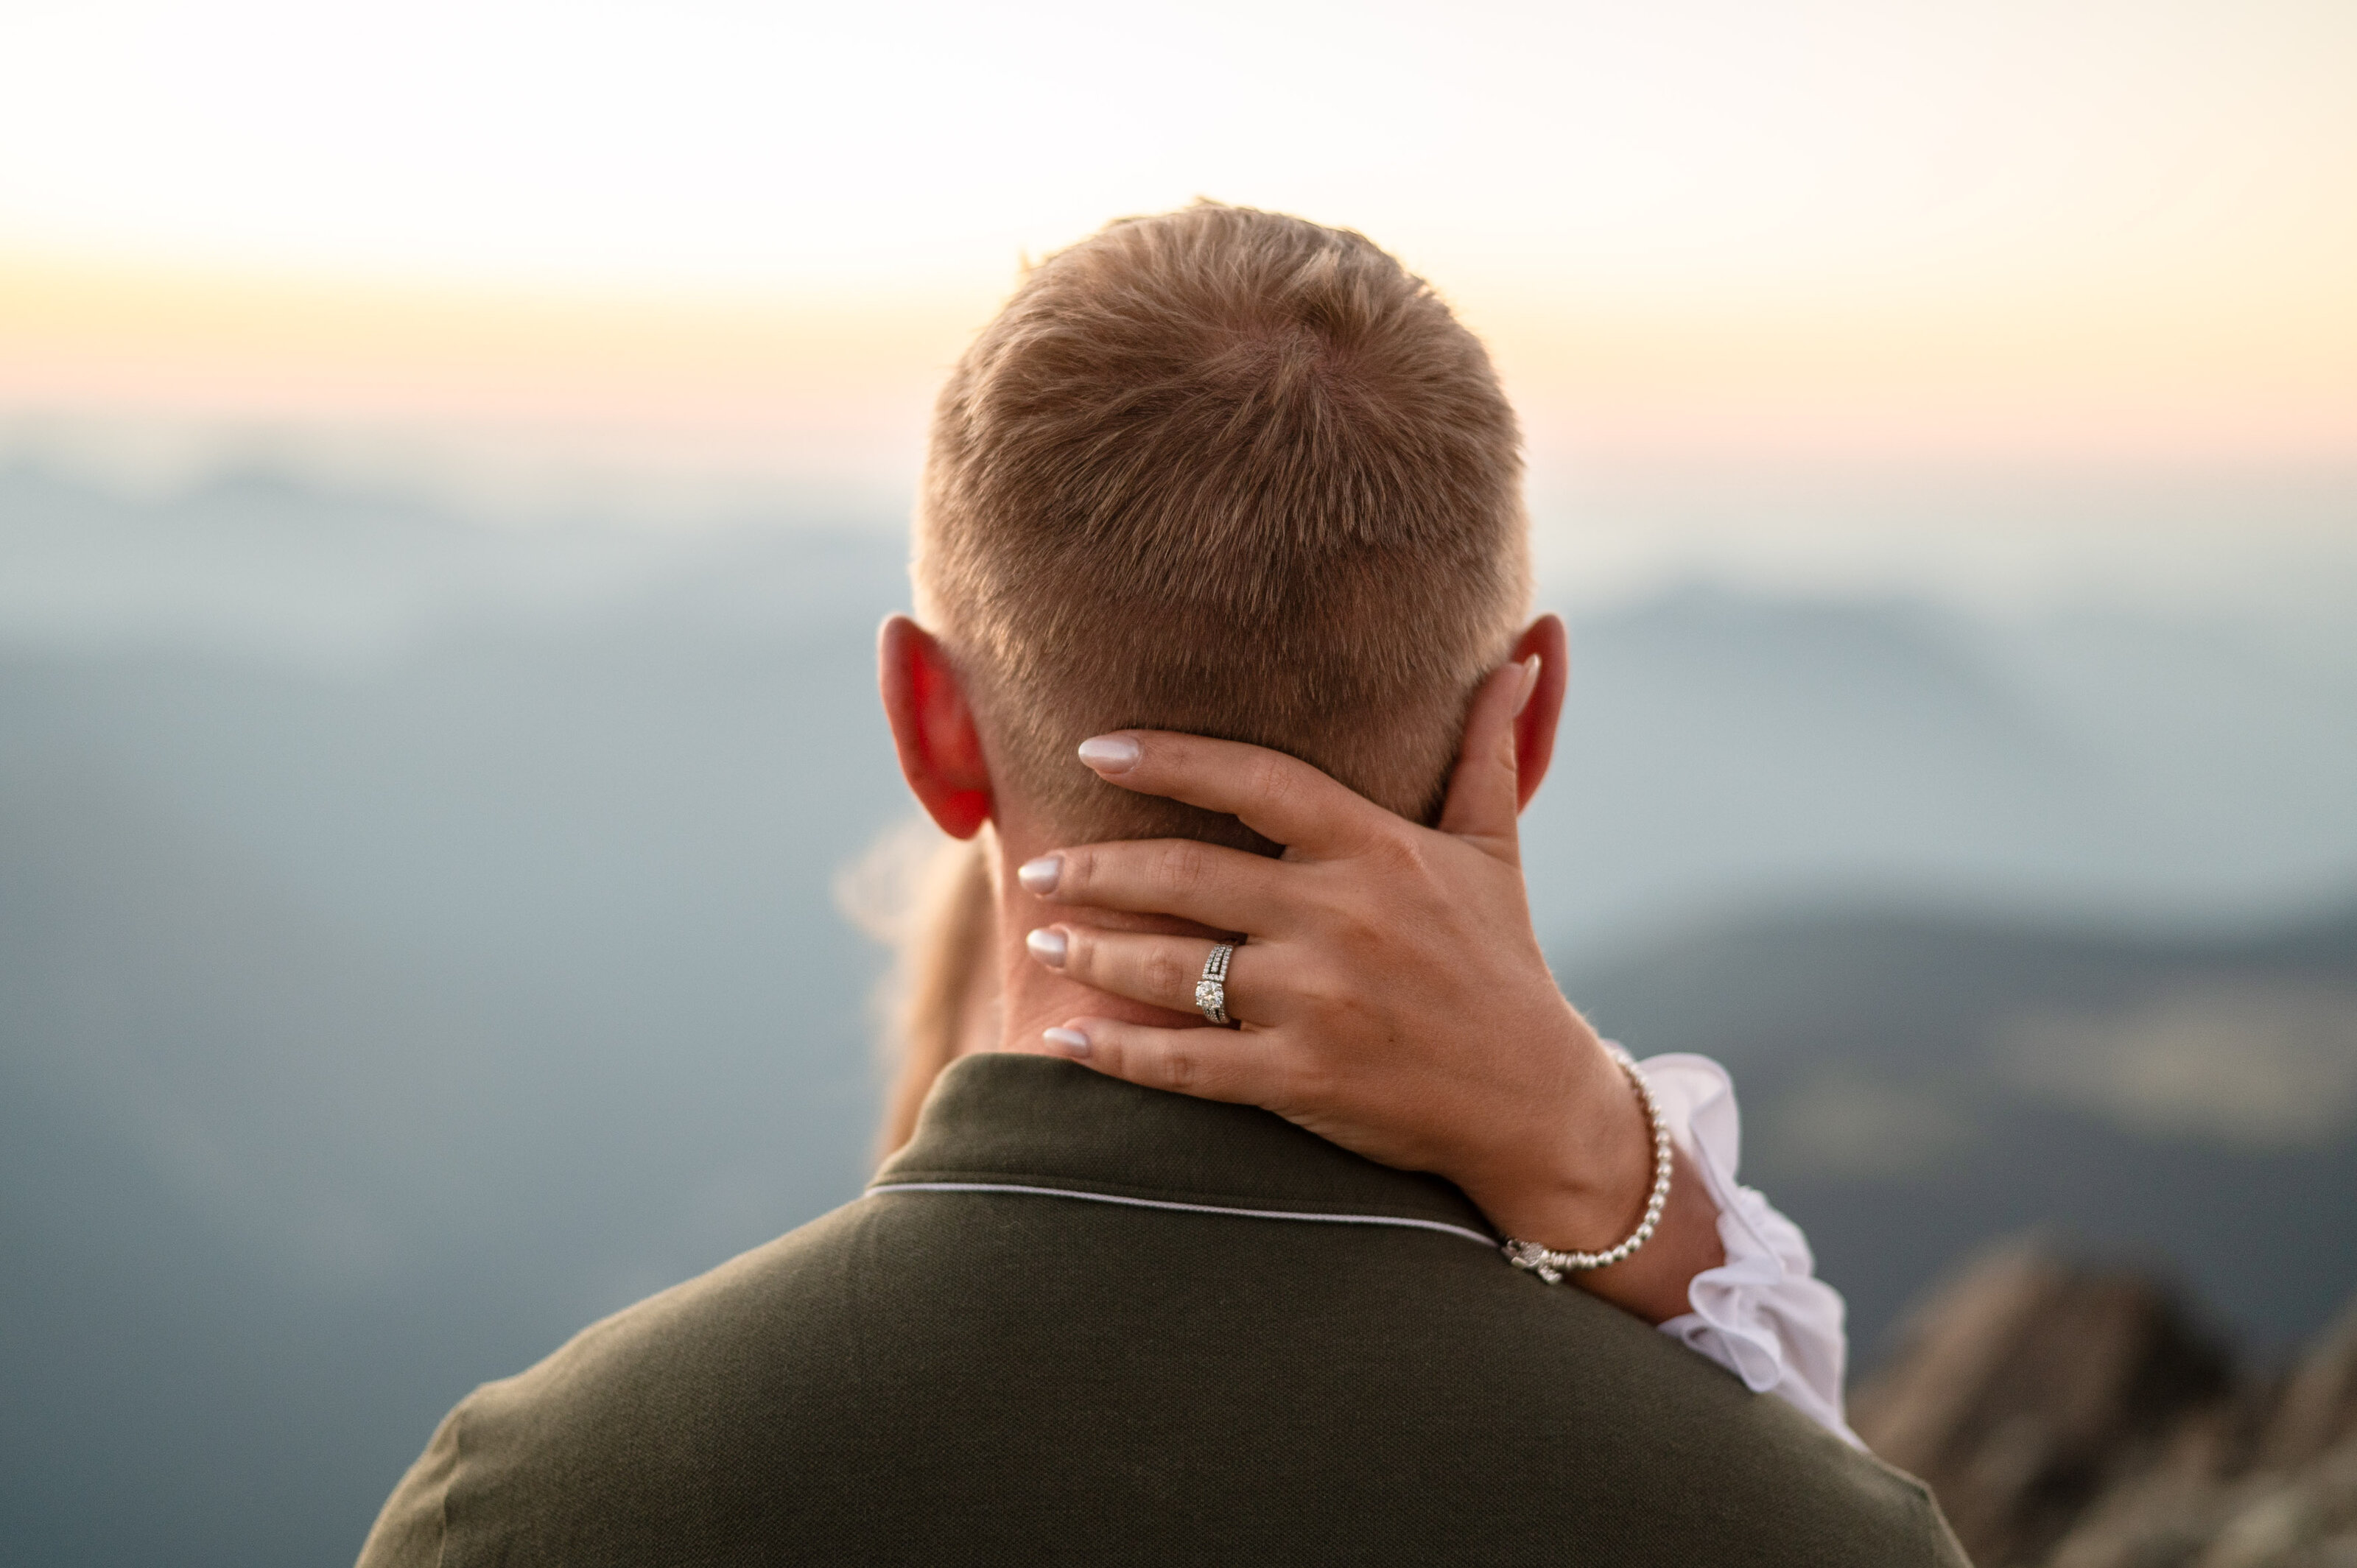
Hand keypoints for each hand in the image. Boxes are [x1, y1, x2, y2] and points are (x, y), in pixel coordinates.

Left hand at [1019, 657, 1724, 1322]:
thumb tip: (1523, 652)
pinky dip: (1116, 1051)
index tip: (1093, 749)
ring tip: (1040, 938)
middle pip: (1186, 873)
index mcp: (1378, 848)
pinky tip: (1063, 1037)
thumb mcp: (1497, 847)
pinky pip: (1185, 1062)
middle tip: (1036, 866)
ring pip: (1172, 966)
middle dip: (1096, 869)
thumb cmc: (1502, 962)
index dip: (1168, 757)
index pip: (1254, 780)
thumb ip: (1490, 749)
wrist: (1532, 1101)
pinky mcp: (1302, 1078)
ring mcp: (1317, 1001)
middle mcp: (1340, 917)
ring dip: (1091, 950)